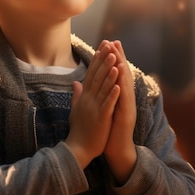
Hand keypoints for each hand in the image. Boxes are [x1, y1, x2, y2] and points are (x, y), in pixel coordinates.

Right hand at [66, 41, 119, 167]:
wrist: (78, 149)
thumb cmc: (78, 130)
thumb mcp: (76, 109)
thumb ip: (77, 95)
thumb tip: (76, 82)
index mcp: (84, 97)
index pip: (91, 74)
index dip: (96, 60)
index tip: (101, 47)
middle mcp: (88, 99)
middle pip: (97, 76)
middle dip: (103, 60)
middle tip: (109, 45)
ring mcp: (94, 108)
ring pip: (103, 87)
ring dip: (109, 72)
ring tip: (115, 58)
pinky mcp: (101, 117)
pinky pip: (108, 103)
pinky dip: (113, 93)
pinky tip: (118, 83)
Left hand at [104, 40, 137, 183]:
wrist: (116, 149)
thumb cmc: (109, 130)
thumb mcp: (102, 108)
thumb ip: (97, 94)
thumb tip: (88, 83)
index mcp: (118, 96)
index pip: (115, 72)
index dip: (112, 58)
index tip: (106, 43)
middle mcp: (125, 98)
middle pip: (122, 74)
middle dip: (118, 57)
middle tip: (114, 41)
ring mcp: (127, 107)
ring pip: (125, 84)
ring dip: (122, 69)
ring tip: (117, 54)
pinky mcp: (126, 116)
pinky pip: (124, 101)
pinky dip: (122, 89)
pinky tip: (120, 79)